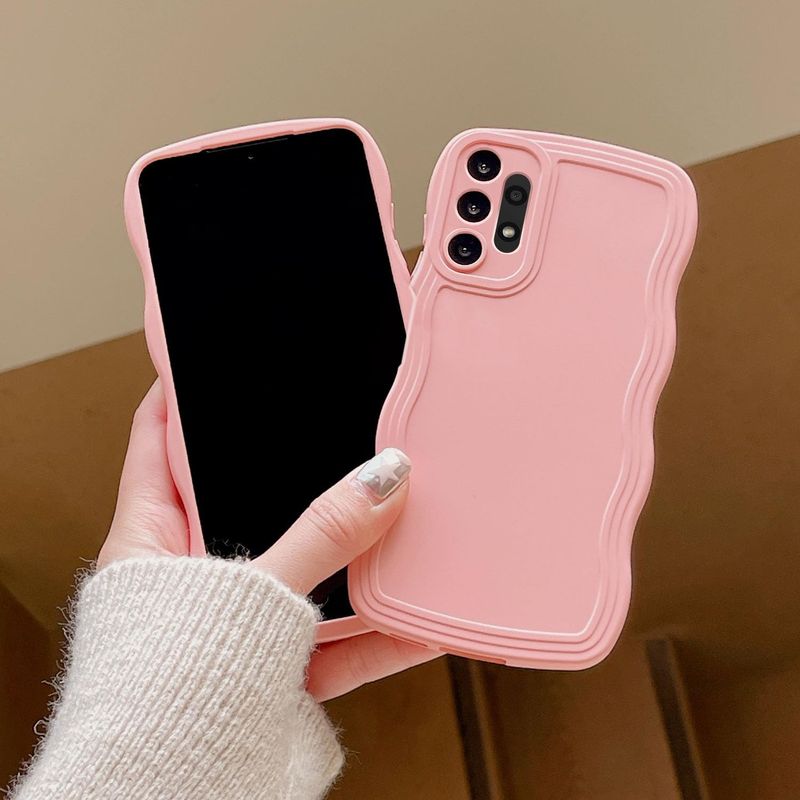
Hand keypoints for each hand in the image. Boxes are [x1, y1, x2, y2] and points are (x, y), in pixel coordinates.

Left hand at [99, 381, 436, 699]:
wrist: (169, 794)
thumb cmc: (164, 697)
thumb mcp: (251, 594)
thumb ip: (319, 537)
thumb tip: (381, 480)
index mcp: (153, 540)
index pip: (161, 441)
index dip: (184, 392)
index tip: (216, 354)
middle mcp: (194, 575)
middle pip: (250, 497)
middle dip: (301, 472)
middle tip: (343, 430)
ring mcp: (240, 620)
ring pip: (306, 571)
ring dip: (356, 560)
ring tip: (405, 522)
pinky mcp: (278, 667)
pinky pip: (334, 639)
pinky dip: (378, 633)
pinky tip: (422, 619)